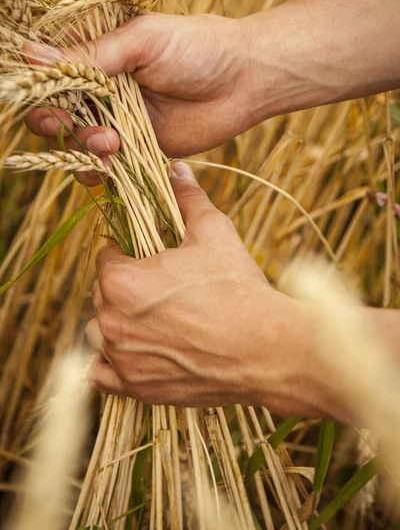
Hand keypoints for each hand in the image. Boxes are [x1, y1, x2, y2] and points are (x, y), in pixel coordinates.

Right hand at [24, 13, 252, 185]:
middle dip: (57, 124)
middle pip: (56, 114)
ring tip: (111, 143)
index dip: (43, 92)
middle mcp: (103, 91)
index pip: (52, 77)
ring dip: (82, 148)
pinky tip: (111, 168)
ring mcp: (120, 122)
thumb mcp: (143, 41)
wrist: (244, 81)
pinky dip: (100, 171)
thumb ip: (93, 55)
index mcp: (98, 57)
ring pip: (78, 144)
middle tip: (76, 124)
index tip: (52, 100)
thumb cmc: (198, 48)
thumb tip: (33, 56)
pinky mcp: (139, 150)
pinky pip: (107, 167)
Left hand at [85, 162, 339, 417]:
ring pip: (100, 332)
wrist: (267, 349)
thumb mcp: (214, 233)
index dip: (127, 252)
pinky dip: (112, 363)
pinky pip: (101, 374)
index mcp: (121, 280)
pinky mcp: (135, 388)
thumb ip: (188, 198)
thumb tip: (176, 168)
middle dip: (124, 285)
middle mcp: (110, 321)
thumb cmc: (237, 289)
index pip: (105, 257)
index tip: (149, 256)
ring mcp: (121, 359)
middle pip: (102, 294)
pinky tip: (137, 351)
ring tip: (152, 318)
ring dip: (118, 322)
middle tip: (158, 286)